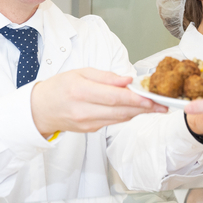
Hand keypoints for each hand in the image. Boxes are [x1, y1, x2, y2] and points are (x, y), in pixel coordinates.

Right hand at [30, 68, 166, 136]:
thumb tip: (127, 79)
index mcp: (80, 91)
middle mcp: (84, 110)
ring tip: (156, 106)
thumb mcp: (80, 72)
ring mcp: (87, 123)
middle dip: (144, 107)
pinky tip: (137, 109)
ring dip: (139, 112)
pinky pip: (113, 122)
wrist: (40, 109)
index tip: (152, 98)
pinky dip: (127, 115)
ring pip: (120, 118)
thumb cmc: (60, 87)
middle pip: (120, 110)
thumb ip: (105, 76)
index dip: (135, 98)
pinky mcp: (90, 130)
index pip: (113, 97)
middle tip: (163, 105)